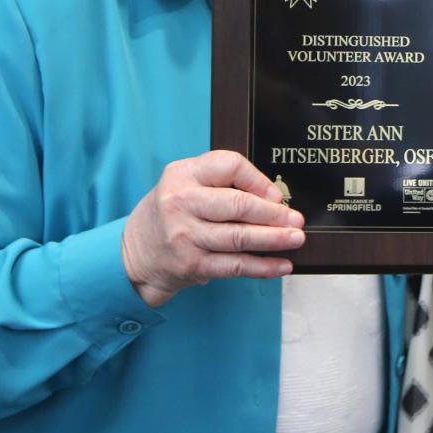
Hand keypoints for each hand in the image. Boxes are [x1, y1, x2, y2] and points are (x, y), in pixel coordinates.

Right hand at [121, 150, 305, 307]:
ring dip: (274, 239)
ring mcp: (186, 236)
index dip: (258, 179)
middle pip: (238, 205)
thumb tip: (273, 198)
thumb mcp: (186, 182)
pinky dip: (263, 267)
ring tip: (296, 238)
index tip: (277, 194)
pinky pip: (235, 266)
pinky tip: (282, 265)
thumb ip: (223, 181)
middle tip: (297, 219)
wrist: (136, 251)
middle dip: (274, 214)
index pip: (229, 165)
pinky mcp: (192, 265)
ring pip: (240, 238)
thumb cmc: (172, 211)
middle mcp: (182, 203)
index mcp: (183, 174)